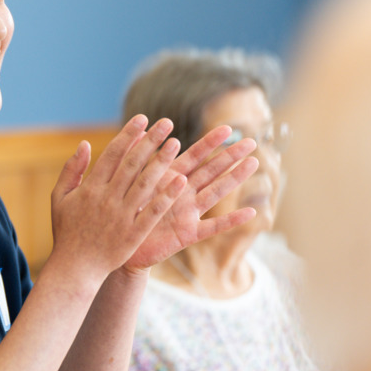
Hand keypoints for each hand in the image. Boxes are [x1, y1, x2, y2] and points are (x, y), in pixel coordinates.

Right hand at [47, 115, 188, 283]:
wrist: (75, 268)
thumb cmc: (67, 231)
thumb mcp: (60, 197)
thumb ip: (71, 169)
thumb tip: (84, 144)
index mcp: (89, 188)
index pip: (112, 154)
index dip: (128, 135)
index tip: (142, 119)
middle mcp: (106, 199)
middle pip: (131, 164)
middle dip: (149, 141)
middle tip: (166, 123)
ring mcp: (120, 216)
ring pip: (144, 184)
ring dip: (161, 162)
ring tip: (176, 143)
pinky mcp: (133, 234)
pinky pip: (152, 212)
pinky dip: (166, 196)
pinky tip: (181, 181)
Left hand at [123, 125, 258, 270]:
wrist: (116, 243)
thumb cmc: (122, 210)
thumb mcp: (128, 181)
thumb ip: (136, 157)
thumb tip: (140, 127)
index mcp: (169, 178)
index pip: (194, 156)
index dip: (210, 142)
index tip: (227, 128)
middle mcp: (183, 194)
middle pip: (211, 171)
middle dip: (230, 156)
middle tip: (252, 142)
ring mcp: (188, 214)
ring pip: (216, 193)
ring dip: (235, 179)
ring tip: (254, 164)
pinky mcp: (187, 235)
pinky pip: (213, 227)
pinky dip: (231, 221)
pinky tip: (251, 213)